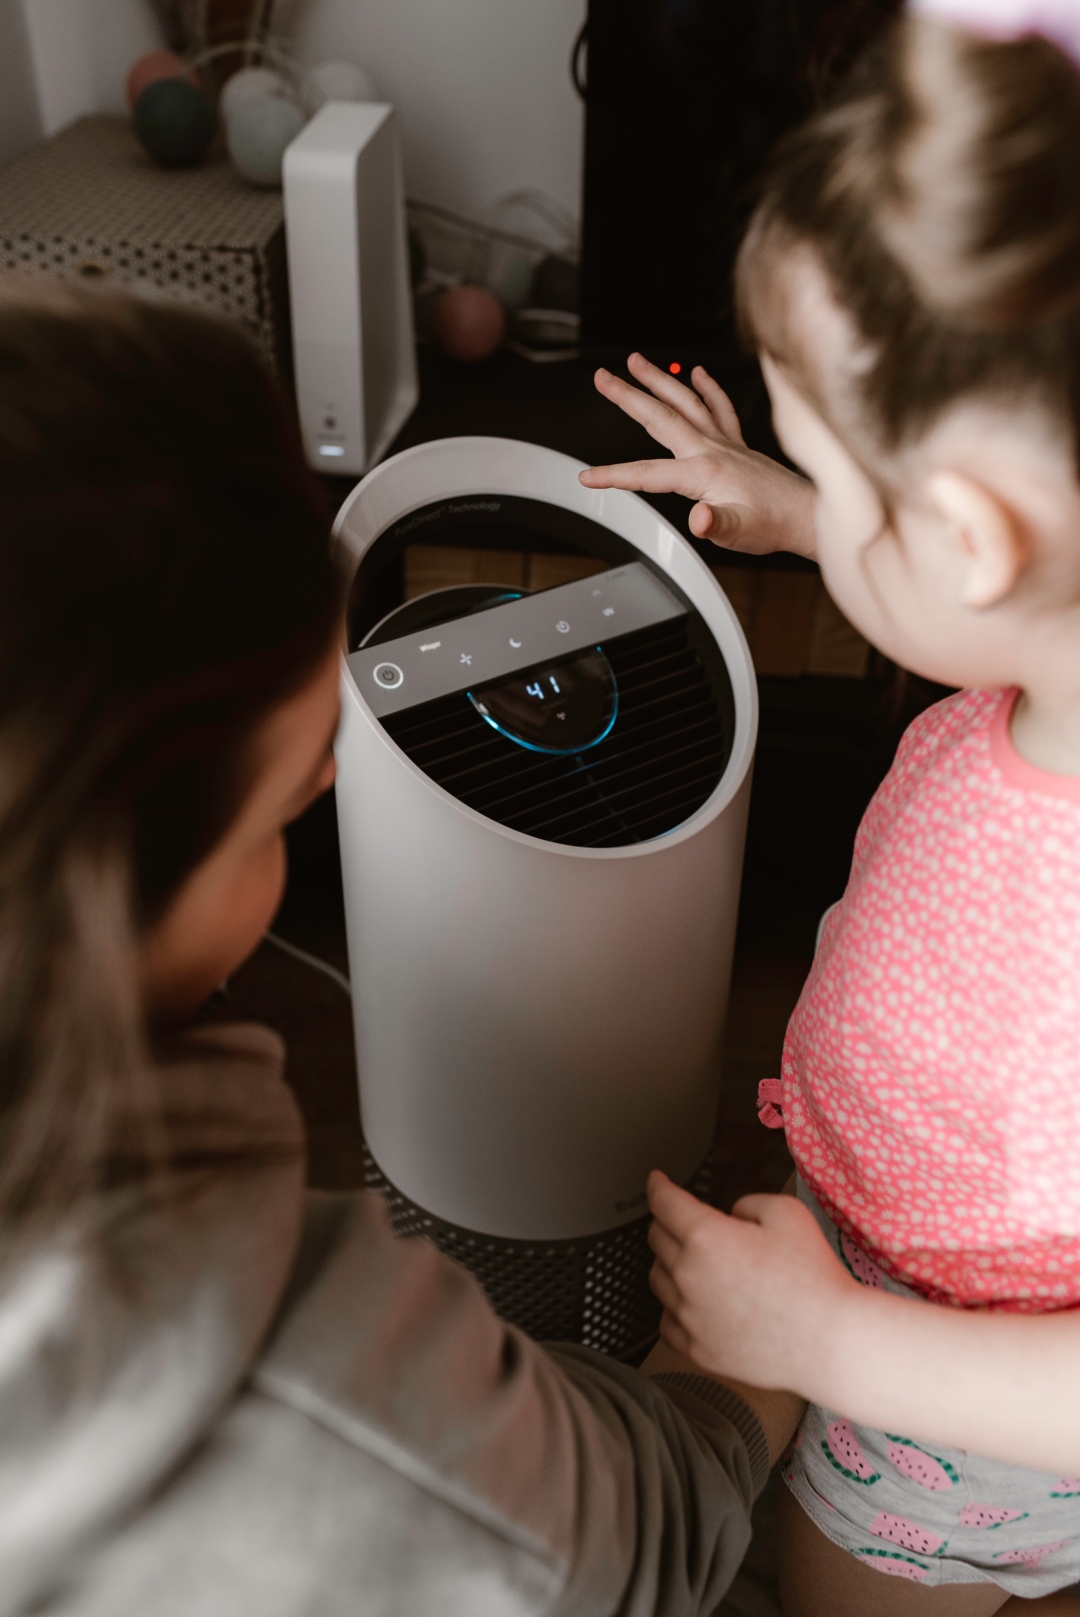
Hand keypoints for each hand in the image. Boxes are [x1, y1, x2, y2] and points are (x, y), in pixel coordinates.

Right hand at [578, 352, 816, 559]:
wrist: (806, 516)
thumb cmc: (773, 525)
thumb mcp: (738, 533)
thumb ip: (716, 525)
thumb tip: (699, 519)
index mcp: (704, 472)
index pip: (647, 473)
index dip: (614, 475)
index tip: (588, 476)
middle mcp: (712, 449)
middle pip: (660, 416)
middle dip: (627, 395)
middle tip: (603, 377)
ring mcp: (725, 443)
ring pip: (685, 401)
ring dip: (658, 379)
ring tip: (636, 361)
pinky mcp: (738, 444)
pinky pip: (720, 407)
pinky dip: (708, 387)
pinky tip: (698, 372)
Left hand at [647, 1170, 856, 1394]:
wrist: (831, 1342)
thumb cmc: (814, 1278)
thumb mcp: (786, 1212)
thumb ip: (747, 1203)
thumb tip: (730, 1217)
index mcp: (705, 1237)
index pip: (663, 1202)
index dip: (657, 1186)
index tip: (656, 1182)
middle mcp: (688, 1275)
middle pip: (656, 1238)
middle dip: (667, 1222)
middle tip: (686, 1222)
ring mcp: (690, 1316)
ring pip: (657, 1279)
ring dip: (669, 1263)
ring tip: (697, 1263)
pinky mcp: (698, 1349)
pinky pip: (666, 1322)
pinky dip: (673, 1307)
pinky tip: (693, 1302)